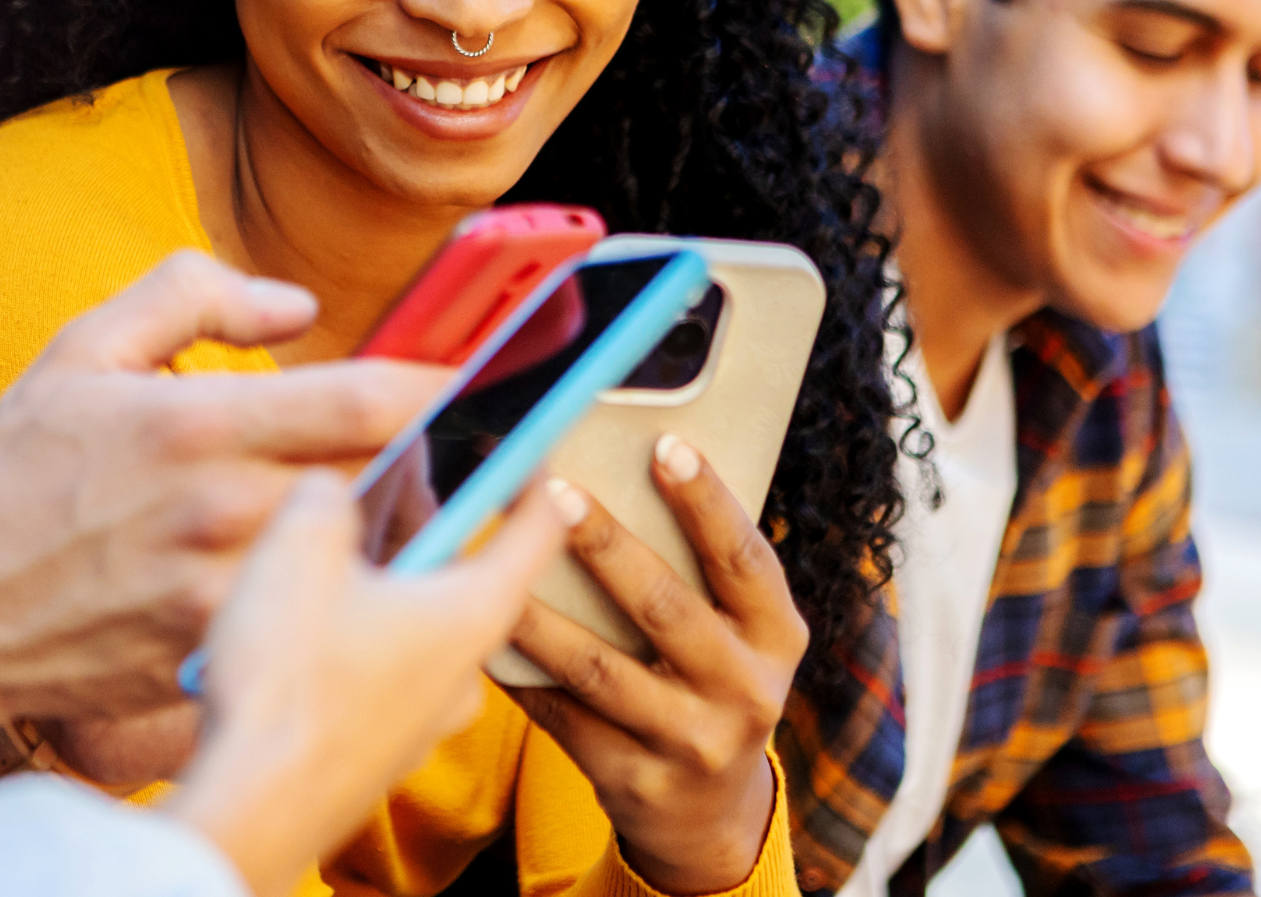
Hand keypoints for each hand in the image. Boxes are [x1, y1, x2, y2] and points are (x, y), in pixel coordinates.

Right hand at [0, 250, 450, 727]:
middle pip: (383, 481)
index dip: (442, 384)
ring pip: (359, 556)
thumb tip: (298, 307)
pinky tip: (309, 581)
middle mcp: (227, 511)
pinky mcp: (222, 657)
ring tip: (358, 507)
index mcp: (200, 424)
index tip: (470, 375)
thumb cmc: (11, 477)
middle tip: (411, 445)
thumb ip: (191, 294)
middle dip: (414, 461)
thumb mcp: (80, 350)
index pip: (370, 398)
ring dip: (380, 529)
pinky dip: (330, 597)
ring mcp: (230, 594)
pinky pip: (313, 621)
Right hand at [165, 471, 563, 896]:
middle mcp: (465, 671)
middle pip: (470, 575)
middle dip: (431, 523)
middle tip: (394, 482)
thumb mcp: (300, 547)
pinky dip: (356, 638)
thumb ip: (328, 494)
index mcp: (473, 613)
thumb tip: (332, 486)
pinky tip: (300, 627)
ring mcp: (426, 719)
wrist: (250, 811)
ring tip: (329, 552)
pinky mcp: (383, 749)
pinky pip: (385, 673)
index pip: (539, 527)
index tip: (525, 437)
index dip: (532, 470)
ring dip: (386, 583)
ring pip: (421, 627)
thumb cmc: (288, 683)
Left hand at [505, 438, 807, 895]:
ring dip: (541, 613)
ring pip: (599, 668)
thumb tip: (622, 469)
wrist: (711, 816)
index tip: (665, 445)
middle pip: (666, 608)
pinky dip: (520, 673)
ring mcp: (691, 744)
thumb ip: (699, 571)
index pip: (746, 559)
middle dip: (607, 544)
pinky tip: (482, 634)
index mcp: (778, 637)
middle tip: (555, 490)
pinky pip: (562, 717)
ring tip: (496, 564)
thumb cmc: (710, 683)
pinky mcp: (633, 782)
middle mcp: (746, 692)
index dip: (708, 501)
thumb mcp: (736, 634)